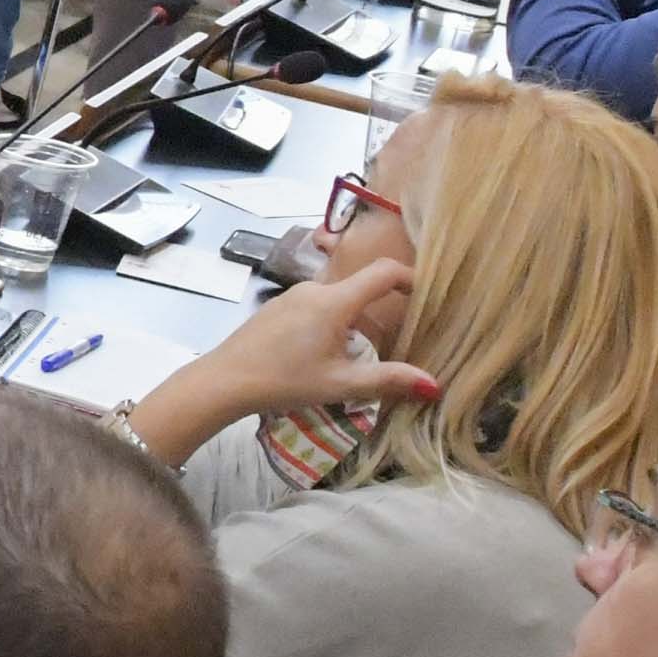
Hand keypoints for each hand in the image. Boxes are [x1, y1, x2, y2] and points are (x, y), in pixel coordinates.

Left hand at [131, 251, 430, 465]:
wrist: (224, 380)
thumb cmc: (285, 381)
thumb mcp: (340, 384)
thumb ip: (388, 381)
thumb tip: (433, 384)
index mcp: (335, 300)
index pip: (383, 272)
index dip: (411, 276)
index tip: (427, 293)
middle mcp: (314, 288)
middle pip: (360, 289)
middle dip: (381, 311)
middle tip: (397, 339)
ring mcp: (292, 296)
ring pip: (337, 301)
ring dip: (353, 323)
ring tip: (358, 356)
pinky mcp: (276, 307)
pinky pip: (315, 307)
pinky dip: (330, 324)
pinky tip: (322, 355)